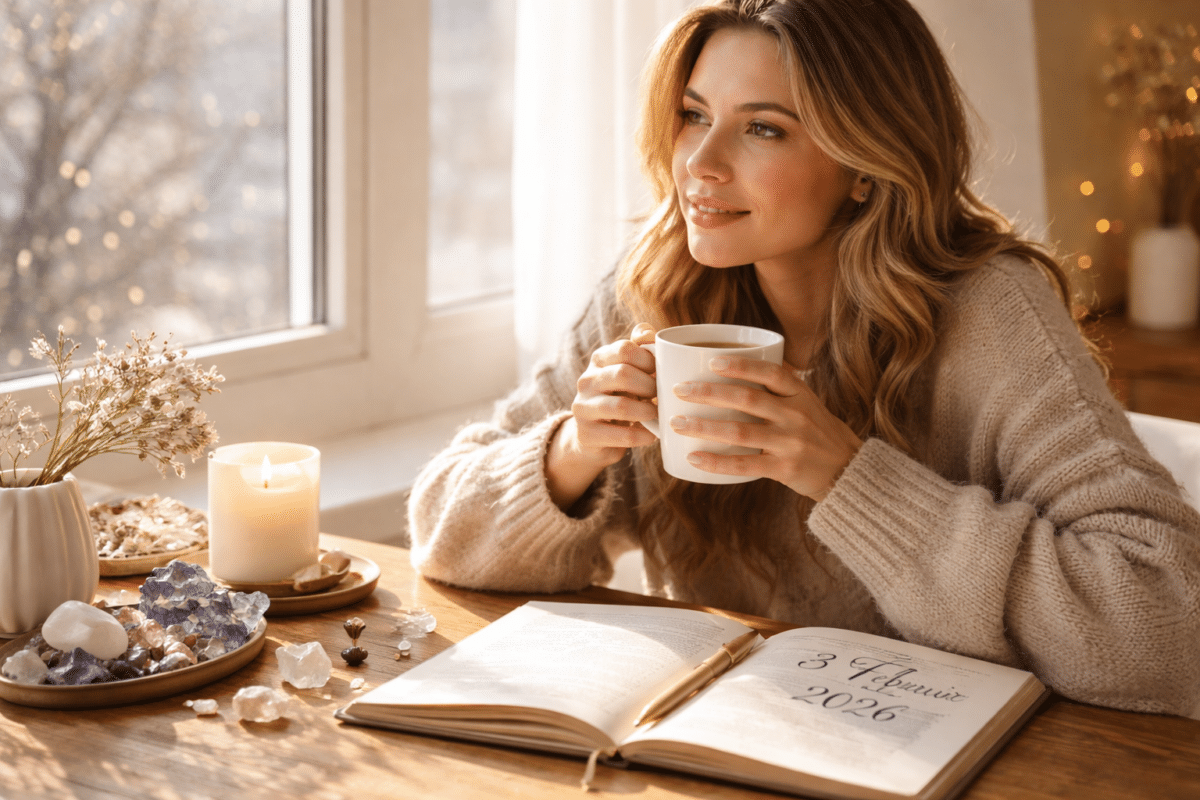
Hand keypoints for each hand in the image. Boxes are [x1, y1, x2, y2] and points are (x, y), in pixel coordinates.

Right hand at [546, 323, 658, 509]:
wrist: (594, 437)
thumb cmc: (621, 397)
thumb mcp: (629, 371)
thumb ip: (640, 349)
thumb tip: (647, 332)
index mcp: (599, 360)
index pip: (624, 349)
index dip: (649, 359)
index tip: (660, 372)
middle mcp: (587, 381)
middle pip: (622, 374)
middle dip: (649, 386)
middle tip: (661, 396)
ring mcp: (583, 408)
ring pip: (621, 406)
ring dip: (647, 411)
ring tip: (657, 415)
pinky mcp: (586, 434)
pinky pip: (622, 435)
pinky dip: (643, 435)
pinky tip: (651, 435)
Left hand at [668, 357, 861, 500]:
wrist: (847, 470)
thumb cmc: (817, 431)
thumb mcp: (807, 402)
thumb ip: (778, 386)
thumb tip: (738, 363)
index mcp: (800, 394)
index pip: (771, 373)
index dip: (741, 365)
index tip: (712, 361)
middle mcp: (796, 416)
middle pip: (748, 399)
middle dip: (709, 393)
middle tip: (679, 390)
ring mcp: (790, 443)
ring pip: (740, 431)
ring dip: (704, 426)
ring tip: (677, 423)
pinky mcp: (784, 469)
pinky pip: (744, 465)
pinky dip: (717, 462)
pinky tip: (693, 458)